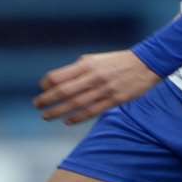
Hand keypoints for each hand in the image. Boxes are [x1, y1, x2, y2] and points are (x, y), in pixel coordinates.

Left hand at [34, 50, 160, 124]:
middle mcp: (93, 76)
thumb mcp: (95, 59)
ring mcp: (104, 89)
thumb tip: (56, 81)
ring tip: (46, 116)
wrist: (145, 64)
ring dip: (58, 111)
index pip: (60, 75)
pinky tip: (67, 121)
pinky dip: (78, 118)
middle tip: (37, 105)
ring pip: (76, 104)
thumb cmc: (116, 61)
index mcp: (87, 64)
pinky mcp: (114, 100)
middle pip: (64, 91)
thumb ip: (77, 69)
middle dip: (47, 100)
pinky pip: (92, 111)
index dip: (47, 83)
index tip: (41, 89)